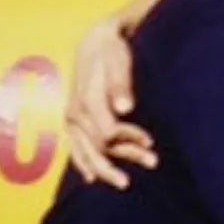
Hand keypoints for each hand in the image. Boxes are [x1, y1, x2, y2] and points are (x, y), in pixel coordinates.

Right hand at [64, 15, 154, 187]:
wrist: (94, 41)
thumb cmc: (111, 49)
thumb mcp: (118, 59)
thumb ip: (121, 83)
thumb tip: (125, 107)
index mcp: (86, 100)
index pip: (107, 132)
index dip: (130, 139)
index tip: (150, 140)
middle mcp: (74, 113)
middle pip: (98, 146)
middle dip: (126, 155)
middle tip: (152, 163)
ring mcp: (71, 119)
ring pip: (87, 151)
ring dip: (106, 168)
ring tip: (126, 182)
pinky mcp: (72, 120)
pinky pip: (74, 148)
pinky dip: (83, 163)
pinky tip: (92, 178)